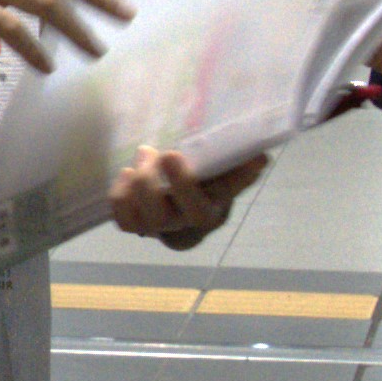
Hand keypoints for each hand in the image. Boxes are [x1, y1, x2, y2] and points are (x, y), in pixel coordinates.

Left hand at [112, 148, 261, 250]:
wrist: (181, 209)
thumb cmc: (202, 182)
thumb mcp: (221, 172)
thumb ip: (237, 165)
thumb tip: (261, 158)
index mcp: (214, 207)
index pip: (224, 196)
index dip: (237, 179)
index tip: (249, 159)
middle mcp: (188, 222)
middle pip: (182, 214)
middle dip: (176, 183)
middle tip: (169, 153)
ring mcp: (162, 227)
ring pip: (150, 218)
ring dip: (143, 185)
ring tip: (145, 153)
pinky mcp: (137, 226)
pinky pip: (124, 221)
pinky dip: (120, 197)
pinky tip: (126, 175)